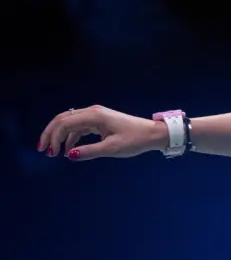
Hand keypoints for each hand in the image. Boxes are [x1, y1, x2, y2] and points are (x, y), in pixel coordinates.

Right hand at [37, 105, 164, 160]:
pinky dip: (70, 137)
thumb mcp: (112, 148)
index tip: (50, 153)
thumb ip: (89, 151)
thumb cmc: (135, 140)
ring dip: (59, 136)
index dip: (53, 137)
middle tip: (43, 150)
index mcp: (95, 116)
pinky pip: (79, 127)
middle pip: (63, 119)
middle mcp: (93, 112)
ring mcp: (96, 116)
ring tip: (53, 153)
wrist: (152, 134)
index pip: (65, 123)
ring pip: (70, 123)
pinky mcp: (100, 121)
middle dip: (51, 134)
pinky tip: (68, 150)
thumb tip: (68, 154)